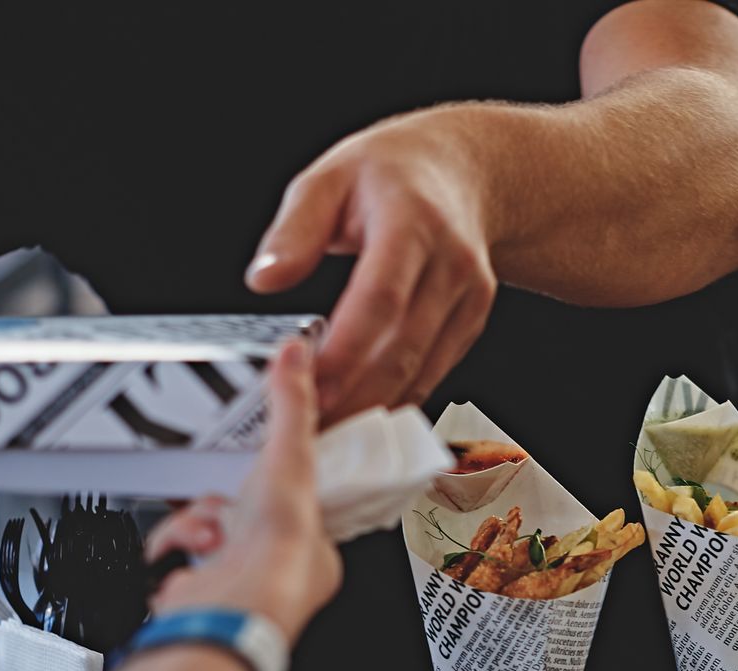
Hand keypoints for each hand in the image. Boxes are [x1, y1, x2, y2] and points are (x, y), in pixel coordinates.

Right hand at [145, 341, 341, 643]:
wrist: (232, 608)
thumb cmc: (277, 553)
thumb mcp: (291, 456)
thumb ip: (291, 402)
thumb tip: (297, 352)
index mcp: (311, 550)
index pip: (290, 503)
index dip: (268, 482)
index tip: (257, 471)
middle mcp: (275, 574)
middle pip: (237, 512)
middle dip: (221, 502)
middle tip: (229, 506)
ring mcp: (233, 587)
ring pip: (202, 528)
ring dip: (196, 522)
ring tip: (211, 534)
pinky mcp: (194, 593)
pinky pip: (173, 553)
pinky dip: (173, 545)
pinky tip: (187, 555)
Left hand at [243, 110, 497, 423]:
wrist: (463, 173)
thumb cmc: (391, 173)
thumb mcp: (330, 177)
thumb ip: (295, 229)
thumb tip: (264, 277)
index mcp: (411, 222)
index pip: (380, 299)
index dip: (344, 351)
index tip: (307, 383)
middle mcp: (450, 262)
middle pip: (403, 347)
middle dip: (353, 395)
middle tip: (308, 427)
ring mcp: (469, 295)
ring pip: (421, 369)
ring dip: (373, 406)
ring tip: (328, 429)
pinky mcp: (473, 320)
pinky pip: (434, 370)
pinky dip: (397, 397)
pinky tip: (363, 411)